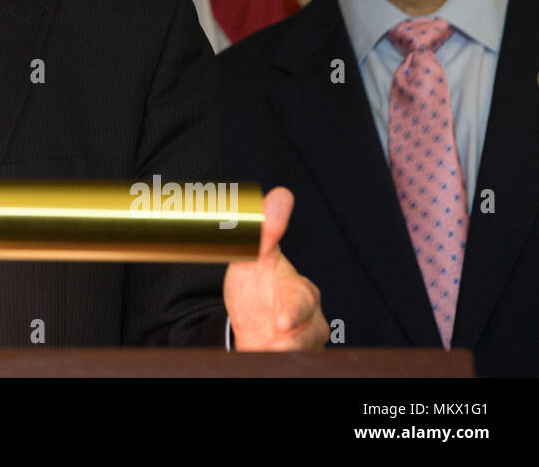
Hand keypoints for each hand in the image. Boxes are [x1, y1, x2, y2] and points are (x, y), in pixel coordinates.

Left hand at [224, 187, 327, 350]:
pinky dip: (272, 364)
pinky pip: (286, 367)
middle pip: (310, 335)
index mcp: (301, 293)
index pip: (302, 301)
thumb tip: (282, 194)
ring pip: (302, 353)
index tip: (281, 320)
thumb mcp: (254, 257)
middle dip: (295, 343)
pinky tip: (258, 359)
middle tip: (274, 348)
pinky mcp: (289, 362)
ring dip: (283, 356)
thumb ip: (266, 230)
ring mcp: (301, 346)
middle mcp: (308, 322)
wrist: (252, 324)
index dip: (293, 312)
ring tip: (262, 355)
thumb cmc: (257, 287)